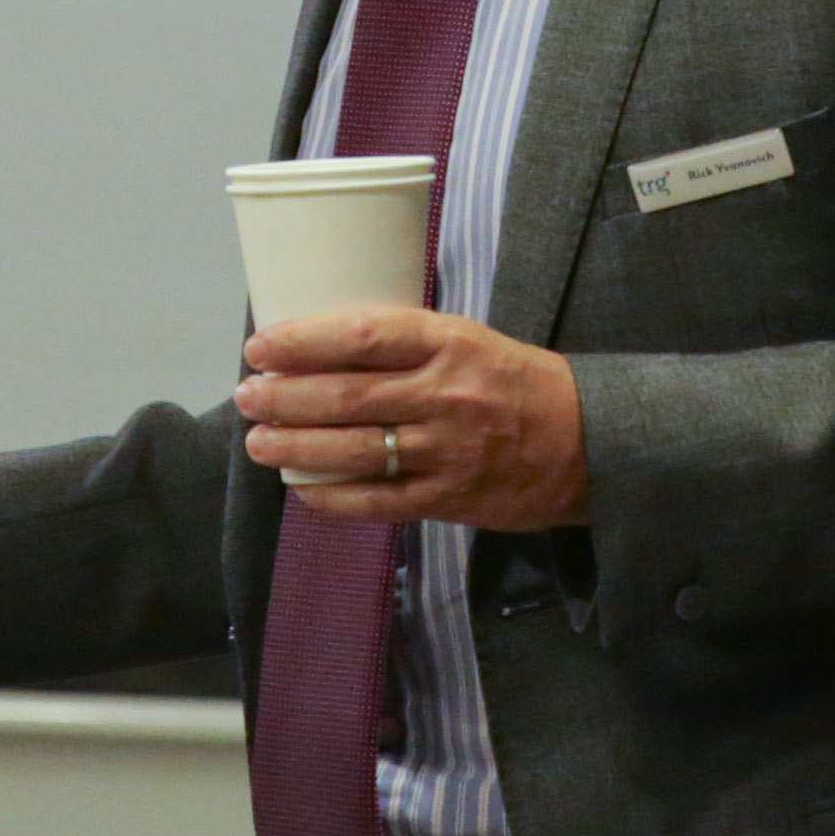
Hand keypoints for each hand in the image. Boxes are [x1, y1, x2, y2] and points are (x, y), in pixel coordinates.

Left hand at [237, 308, 588, 531]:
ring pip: (355, 449)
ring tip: (258, 441)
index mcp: (450, 342)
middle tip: (247, 394)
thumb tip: (323, 343)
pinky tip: (301, 486)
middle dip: (285, 397)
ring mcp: (447, 451)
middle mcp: (446, 394)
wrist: (587, 441)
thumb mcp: (468, 339)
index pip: (365, 335)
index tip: (262, 344)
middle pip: (348, 396)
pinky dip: (333, 495)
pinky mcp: (450, 499)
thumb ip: (407, 343)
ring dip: (297, 446)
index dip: (306, 340)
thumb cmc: (514, 381)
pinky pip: (378, 500)